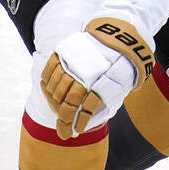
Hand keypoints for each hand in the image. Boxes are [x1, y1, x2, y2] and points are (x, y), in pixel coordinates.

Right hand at [41, 17, 154, 138]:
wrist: (120, 38)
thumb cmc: (121, 67)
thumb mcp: (120, 86)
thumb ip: (105, 101)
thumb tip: (89, 119)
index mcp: (104, 83)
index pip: (87, 108)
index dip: (78, 122)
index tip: (75, 131)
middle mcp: (86, 73)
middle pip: (68, 101)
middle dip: (64, 117)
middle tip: (64, 127)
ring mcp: (73, 62)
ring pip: (56, 87)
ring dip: (55, 102)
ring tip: (58, 109)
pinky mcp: (65, 52)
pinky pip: (49, 70)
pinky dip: (47, 83)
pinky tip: (49, 91)